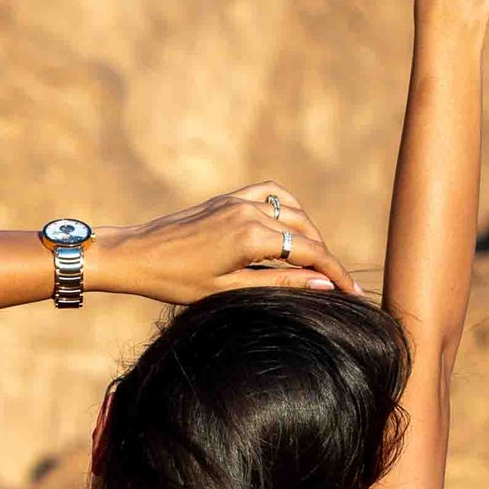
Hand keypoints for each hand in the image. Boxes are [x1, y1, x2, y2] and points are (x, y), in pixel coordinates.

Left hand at [90, 183, 359, 302]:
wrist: (136, 255)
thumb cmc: (176, 282)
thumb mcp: (230, 290)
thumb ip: (279, 283)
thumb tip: (322, 284)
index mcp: (252, 237)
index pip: (311, 253)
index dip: (336, 274)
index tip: (353, 295)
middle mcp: (250, 211)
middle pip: (307, 232)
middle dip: (326, 258)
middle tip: (336, 285)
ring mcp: (239, 199)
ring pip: (294, 211)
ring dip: (310, 234)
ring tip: (316, 262)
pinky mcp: (229, 197)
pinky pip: (272, 194)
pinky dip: (290, 208)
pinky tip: (293, 226)